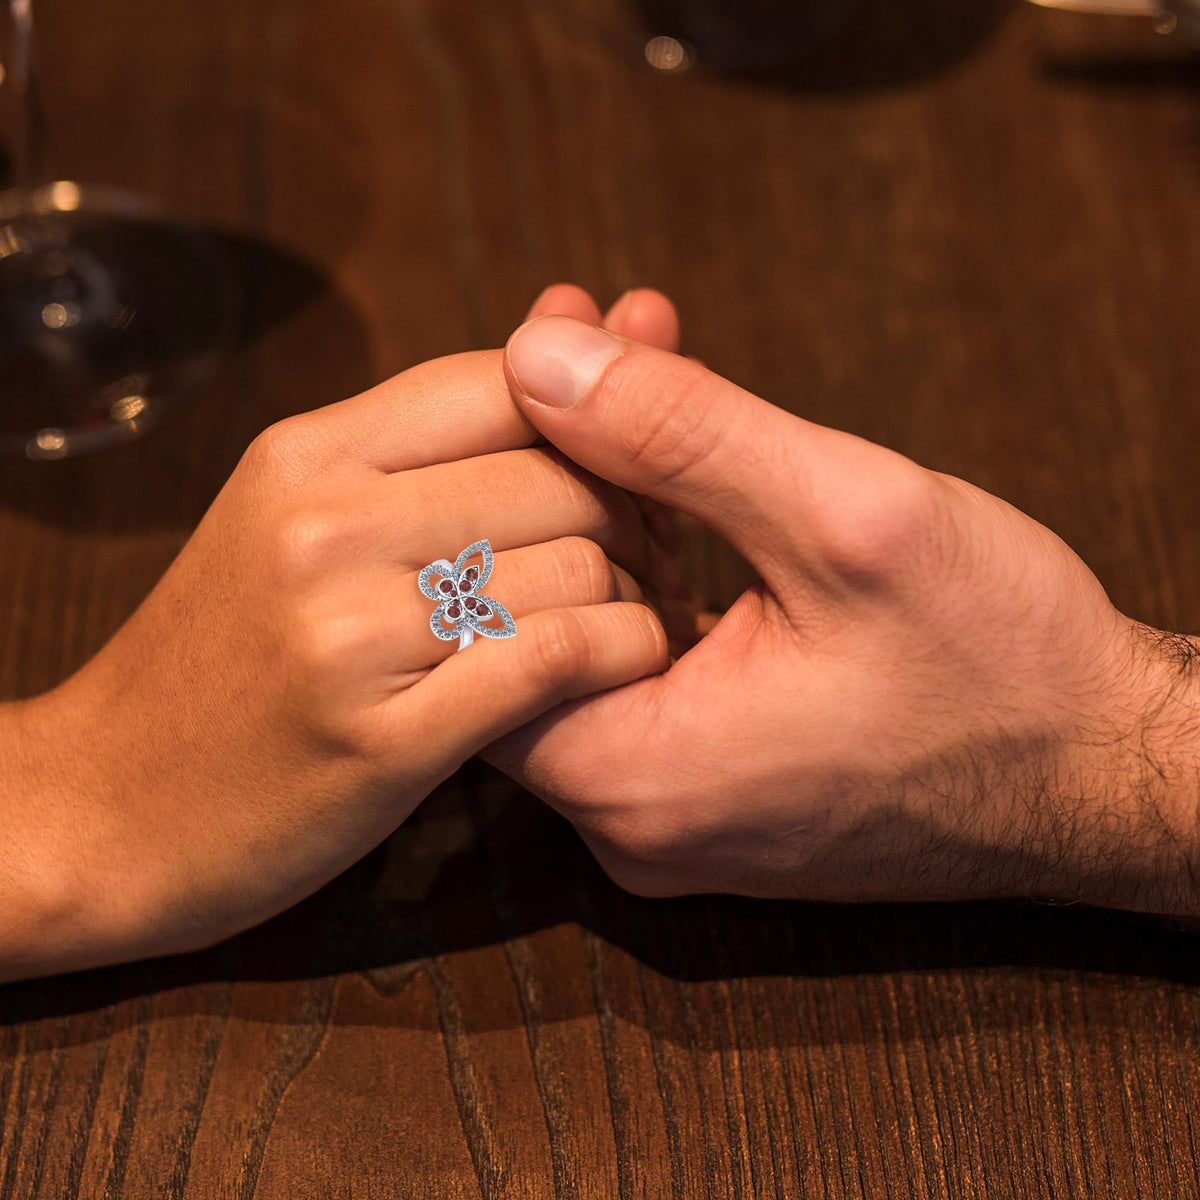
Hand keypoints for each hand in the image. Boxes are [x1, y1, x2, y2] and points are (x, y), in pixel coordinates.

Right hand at [3, 292, 680, 980]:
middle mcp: (326, 520)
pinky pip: (556, 659)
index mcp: (312, 450)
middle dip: (636, 520)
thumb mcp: (294, 517)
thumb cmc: (228, 658)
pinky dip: (620, 657)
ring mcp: (348, 629)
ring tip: (631, 623)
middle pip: (565, 474)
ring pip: (577, 564)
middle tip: (652, 564)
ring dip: (635, 597)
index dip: (598, 429)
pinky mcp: (382, 737)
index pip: (514, 380)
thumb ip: (423, 446)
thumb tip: (564, 342)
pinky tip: (623, 667)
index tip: (621, 484)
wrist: (103, 805)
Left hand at [487, 315, 1199, 913]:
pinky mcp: (710, 787)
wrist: (1111, 773)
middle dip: (558, 459)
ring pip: (588, 626)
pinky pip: (647, 659)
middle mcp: (626, 816)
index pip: (471, 624)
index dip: (497, 479)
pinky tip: (685, 461)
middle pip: (525, 619)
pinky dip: (659, 556)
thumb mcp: (847, 521)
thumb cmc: (1005, 663)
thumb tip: (536, 352)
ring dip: (614, 492)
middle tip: (586, 333)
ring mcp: (667, 809)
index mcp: (632, 775)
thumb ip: (679, 435)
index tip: (535, 361)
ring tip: (639, 356)